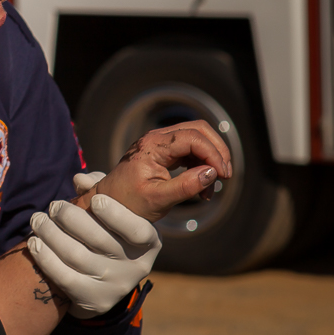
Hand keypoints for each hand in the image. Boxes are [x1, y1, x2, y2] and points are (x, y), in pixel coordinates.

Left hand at [27, 192, 160, 318]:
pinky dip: (45, 258)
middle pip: (99, 240)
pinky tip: (34, 242)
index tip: (95, 200)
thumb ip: (100, 188)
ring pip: (76, 256)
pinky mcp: (94, 301)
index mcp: (149, 242)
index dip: (117, 215)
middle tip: (54, 206)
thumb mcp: (112, 210)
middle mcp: (136, 266)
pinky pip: (64, 277)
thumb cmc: (107, 231)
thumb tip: (79, 180)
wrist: (103, 281)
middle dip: (70, 218)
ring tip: (37, 220)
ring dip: (51, 234)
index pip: (138, 231)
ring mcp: (116, 286)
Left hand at [85, 120, 231, 221]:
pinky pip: (191, 151)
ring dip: (210, 160)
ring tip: (211, 189)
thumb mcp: (158, 199)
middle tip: (225, 176)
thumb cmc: (127, 202)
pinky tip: (203, 188)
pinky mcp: (165, 152)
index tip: (223, 175)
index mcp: (153, 145)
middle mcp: (157, 138)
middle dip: (217, 150)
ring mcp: (161, 143)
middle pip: (198, 130)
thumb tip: (211, 173)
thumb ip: (186, 186)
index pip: (192, 137)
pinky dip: (202, 165)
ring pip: (197, 138)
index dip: (213, 153)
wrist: (108, 204)